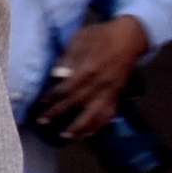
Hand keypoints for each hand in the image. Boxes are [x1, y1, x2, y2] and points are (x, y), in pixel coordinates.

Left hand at [32, 14, 149, 139]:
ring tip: (67, 136)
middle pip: (77, 102)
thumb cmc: (102, 36)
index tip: (41, 102)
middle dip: (59, 113)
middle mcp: (101, 83)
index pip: (67, 88)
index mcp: (89, 69)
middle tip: (43, 122)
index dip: (53, 97)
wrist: (131, 37)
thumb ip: (69, 58)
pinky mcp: (119, 94)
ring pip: (96, 113)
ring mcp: (112, 90)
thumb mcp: (81, 39)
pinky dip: (101, 125)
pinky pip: (110, 113)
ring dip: (81, 126)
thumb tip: (58, 75)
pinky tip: (90, 133)